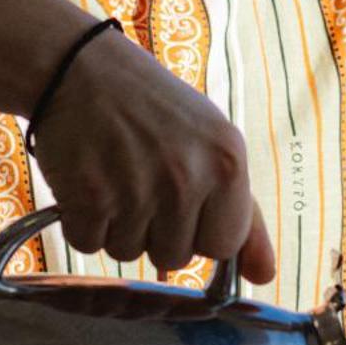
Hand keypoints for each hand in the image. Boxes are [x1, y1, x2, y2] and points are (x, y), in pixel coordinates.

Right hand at [29, 25, 274, 284]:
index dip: (200, 229)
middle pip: (174, 258)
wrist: (80, 68)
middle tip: (142, 178)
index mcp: (227, 162)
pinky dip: (82, 220)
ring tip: (115, 174)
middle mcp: (186, 177)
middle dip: (156, 230)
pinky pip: (89, 244)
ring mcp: (137, 189)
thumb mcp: (213, 145)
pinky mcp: (89, 197)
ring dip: (117, 225)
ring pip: (129, 253)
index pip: (223, 246)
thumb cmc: (154, 111)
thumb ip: (244, 214)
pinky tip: (88, 178)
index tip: (184, 197)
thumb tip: (265, 276)